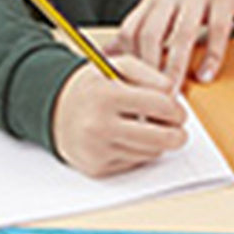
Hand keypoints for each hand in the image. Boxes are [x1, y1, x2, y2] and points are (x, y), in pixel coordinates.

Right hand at [51, 54, 188, 176]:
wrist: (55, 108)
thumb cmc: (94, 85)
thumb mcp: (120, 66)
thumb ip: (151, 74)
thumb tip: (173, 93)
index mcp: (107, 96)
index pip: (163, 107)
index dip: (177, 108)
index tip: (176, 109)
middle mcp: (100, 126)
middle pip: (163, 138)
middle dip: (178, 132)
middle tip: (176, 125)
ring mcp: (97, 150)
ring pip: (152, 152)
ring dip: (158, 141)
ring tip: (149, 127)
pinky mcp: (96, 167)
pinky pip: (136, 162)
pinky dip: (140, 151)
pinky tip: (130, 137)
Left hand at [116, 0, 233, 88]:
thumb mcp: (158, 10)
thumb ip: (136, 33)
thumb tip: (105, 58)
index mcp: (151, 1)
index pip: (131, 31)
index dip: (129, 61)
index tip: (130, 87)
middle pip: (152, 33)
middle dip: (149, 68)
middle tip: (150, 96)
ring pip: (183, 34)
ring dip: (176, 66)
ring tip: (174, 92)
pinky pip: (218, 30)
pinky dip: (212, 56)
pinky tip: (206, 75)